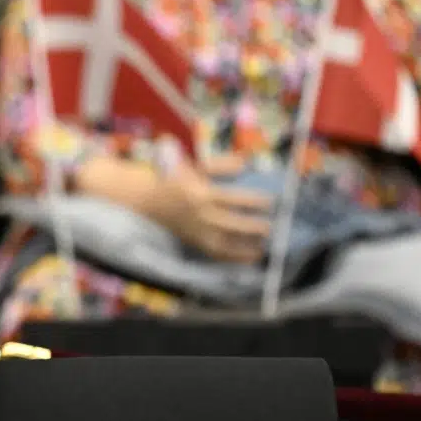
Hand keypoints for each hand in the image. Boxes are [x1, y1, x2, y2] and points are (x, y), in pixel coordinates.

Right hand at [148, 154, 271, 263]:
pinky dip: (235, 257)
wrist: (150, 200)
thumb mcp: (195, 165)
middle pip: (230, 224)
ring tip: (264, 245)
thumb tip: (245, 162)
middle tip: (270, 227)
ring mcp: (197, 231)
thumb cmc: (176, 179)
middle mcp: (199, 215)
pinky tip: (252, 256)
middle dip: (252, 227)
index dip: (252, 201)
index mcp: (200, 193)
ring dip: (246, 246)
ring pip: (225, 243)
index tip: (270, 202)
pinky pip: (216, 253)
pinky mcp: (195, 241)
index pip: (231, 199)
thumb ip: (220, 164)